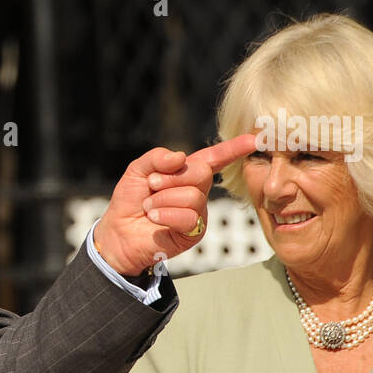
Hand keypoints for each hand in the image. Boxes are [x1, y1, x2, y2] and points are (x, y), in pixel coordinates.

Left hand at [92, 133, 254, 275]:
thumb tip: (181, 158)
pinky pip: (188, 217)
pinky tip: (153, 218)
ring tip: (149, 207)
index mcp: (186, 173)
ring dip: (163, 199)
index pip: (214, 158)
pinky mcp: (194, 233)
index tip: (254, 139)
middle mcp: (197, 191)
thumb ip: (157, 157)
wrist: (118, 232)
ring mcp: (198, 212)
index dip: (233, 148)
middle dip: (171, 178)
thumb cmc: (129, 201)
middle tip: (151, 186)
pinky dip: (166, 214)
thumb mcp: (138, 171)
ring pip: (193, 196)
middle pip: (202, 173)